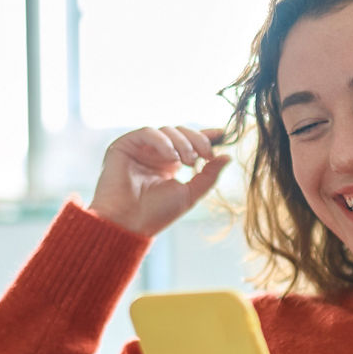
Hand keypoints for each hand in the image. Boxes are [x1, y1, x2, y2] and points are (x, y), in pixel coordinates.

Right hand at [89, 125, 230, 235]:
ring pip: (167, 130)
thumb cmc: (156, 214)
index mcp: (170, 164)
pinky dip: (163, 141)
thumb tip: (228, 156)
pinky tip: (171, 157)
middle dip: (197, 140)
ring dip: (182, 143)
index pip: (189, 142)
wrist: (129, 223)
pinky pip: (148, 132)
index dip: (206, 136)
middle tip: (206, 156)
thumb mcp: (190, 194)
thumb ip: (209, 176)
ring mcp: (140, 149)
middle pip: (181, 132)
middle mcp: (155, 154)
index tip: (223, 134)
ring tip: (188, 162)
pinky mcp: (124, 145)